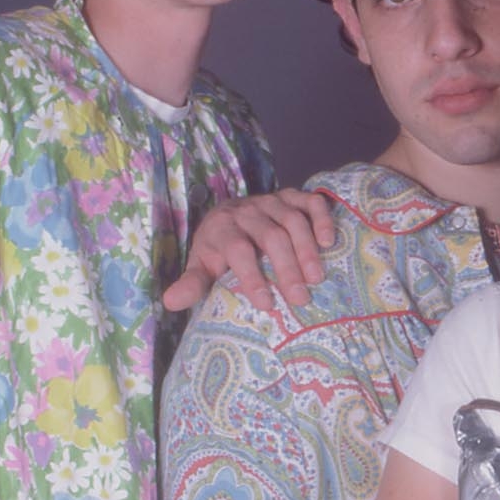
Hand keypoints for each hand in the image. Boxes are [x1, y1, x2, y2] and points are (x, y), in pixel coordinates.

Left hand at [162, 189, 335, 310]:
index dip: (251, 275)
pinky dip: (322, 219)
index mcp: (222, 228)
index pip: (238, 249)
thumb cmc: (220, 250)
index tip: (265, 303)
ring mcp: (272, 200)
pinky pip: (311, 201)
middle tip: (299, 298)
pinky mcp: (292, 196)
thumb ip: (192, 284)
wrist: (230, 215)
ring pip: (293, 220)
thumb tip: (170, 302)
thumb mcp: (203, 266)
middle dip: (286, 268)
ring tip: (316, 278)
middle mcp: (247, 210)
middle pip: (271, 236)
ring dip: (307, 249)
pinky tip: (329, 242)